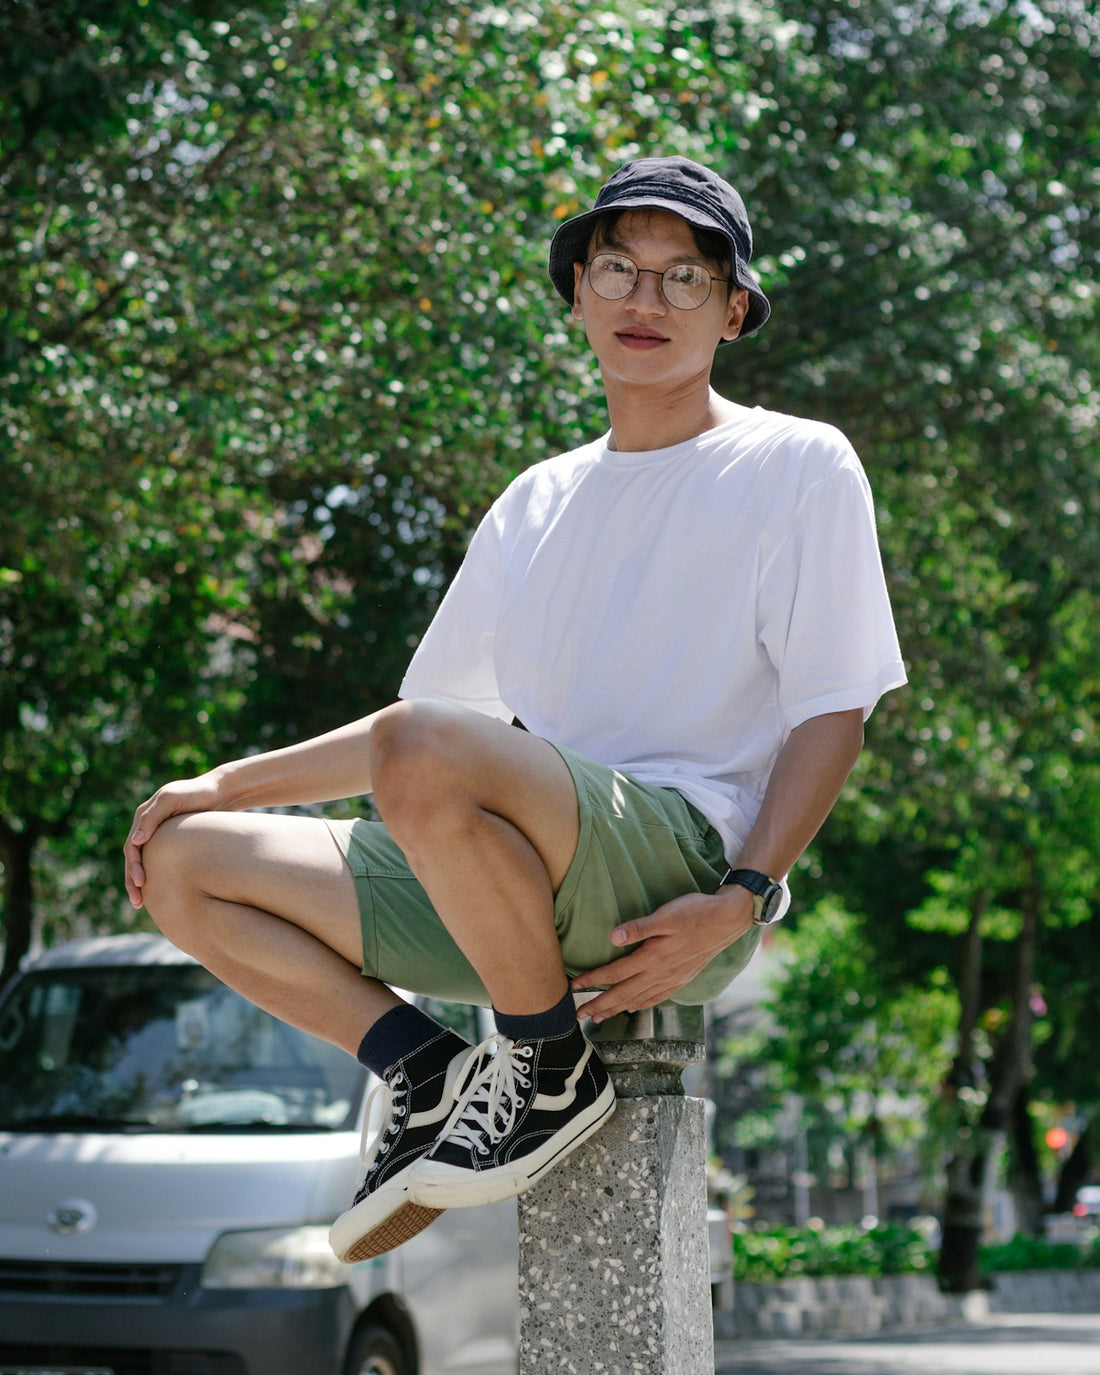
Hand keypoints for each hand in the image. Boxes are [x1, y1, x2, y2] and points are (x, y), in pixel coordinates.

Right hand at [123, 772, 223, 908]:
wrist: (220, 792)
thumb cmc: (197, 793)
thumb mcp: (172, 800)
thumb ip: (152, 817)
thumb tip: (135, 841)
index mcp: (144, 816)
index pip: (131, 847)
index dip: (133, 866)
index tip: (141, 883)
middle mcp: (148, 826)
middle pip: (134, 858)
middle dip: (132, 881)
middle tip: (138, 902)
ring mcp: (159, 834)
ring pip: (144, 862)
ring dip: (139, 882)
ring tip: (140, 903)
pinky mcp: (172, 841)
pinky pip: (158, 861)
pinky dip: (155, 876)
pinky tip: (158, 892)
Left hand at [570, 887, 754, 1022]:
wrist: (727, 921)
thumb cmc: (695, 912)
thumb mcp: (666, 915)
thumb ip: (639, 927)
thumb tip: (613, 938)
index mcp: (652, 957)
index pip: (615, 973)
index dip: (592, 981)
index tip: (572, 987)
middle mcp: (660, 973)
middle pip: (623, 994)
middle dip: (599, 1006)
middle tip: (578, 1016)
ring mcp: (672, 979)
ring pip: (638, 1000)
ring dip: (616, 1010)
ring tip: (599, 1018)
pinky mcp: (681, 979)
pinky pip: (656, 998)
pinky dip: (640, 1006)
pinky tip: (633, 1008)